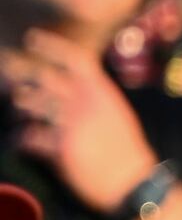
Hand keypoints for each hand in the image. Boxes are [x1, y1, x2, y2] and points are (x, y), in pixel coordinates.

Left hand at [2, 30, 156, 212]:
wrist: (131, 181)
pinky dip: (21, 138)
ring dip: (20, 104)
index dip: (52, 46)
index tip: (32, 38)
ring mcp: (73, 124)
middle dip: (22, 70)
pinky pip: (29, 137)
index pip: (76, 59)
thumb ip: (95, 98)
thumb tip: (73, 89)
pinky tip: (19, 141)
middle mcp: (87, 103)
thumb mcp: (116, 114)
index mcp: (103, 92)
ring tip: (16, 105)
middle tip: (6, 67)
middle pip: (46, 77)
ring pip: (33, 103)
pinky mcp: (61, 147)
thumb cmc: (125, 149)